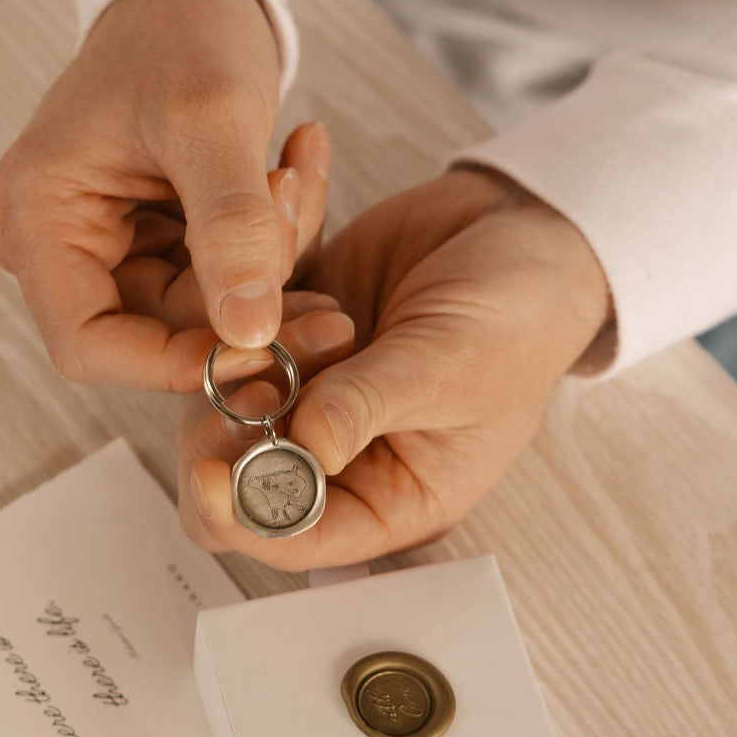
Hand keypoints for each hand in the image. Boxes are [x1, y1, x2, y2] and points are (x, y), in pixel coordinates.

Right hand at [0, 0, 334, 388]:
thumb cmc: (181, 32)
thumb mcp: (211, 120)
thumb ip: (230, 229)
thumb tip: (250, 334)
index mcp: (38, 220)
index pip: (89, 345)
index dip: (172, 363)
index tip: (260, 344)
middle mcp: (60, 245)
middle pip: (160, 330)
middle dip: (248, 292)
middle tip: (299, 207)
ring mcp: (110, 245)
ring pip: (205, 307)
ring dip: (272, 255)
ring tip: (299, 169)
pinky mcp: (157, 240)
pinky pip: (223, 275)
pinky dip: (271, 237)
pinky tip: (296, 165)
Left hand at [179, 168, 613, 567]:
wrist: (528, 231)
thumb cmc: (518, 318)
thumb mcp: (449, 368)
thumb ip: (365, 407)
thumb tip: (296, 450)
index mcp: (386, 496)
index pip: (290, 534)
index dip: (237, 514)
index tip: (209, 470)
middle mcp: (337, 451)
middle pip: (233, 462)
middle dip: (233, 410)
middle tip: (265, 356)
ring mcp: (309, 385)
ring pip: (226, 379)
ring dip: (255, 333)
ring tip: (332, 300)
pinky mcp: (293, 323)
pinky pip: (240, 305)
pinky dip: (262, 263)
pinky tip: (295, 202)